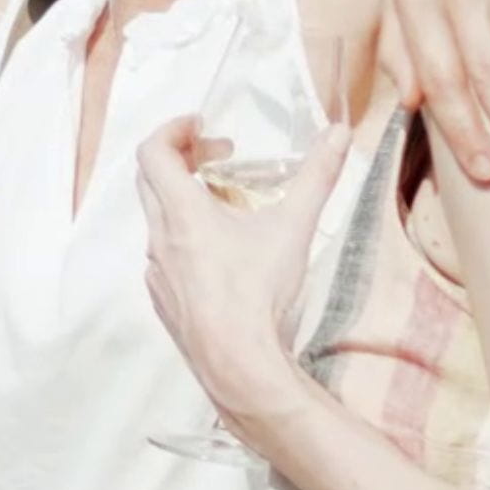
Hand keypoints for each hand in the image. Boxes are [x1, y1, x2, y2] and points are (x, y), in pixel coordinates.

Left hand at [136, 116, 351, 419]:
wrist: (238, 364)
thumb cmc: (260, 295)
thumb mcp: (294, 228)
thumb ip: (318, 177)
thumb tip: (339, 134)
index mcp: (181, 212)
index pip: (152, 151)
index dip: (173, 129)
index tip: (201, 125)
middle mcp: (158, 238)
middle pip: (151, 180)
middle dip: (182, 158)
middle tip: (220, 157)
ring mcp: (156, 271)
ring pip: (158, 220)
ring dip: (183, 200)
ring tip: (226, 204)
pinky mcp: (163, 299)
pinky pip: (164, 256)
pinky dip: (184, 238)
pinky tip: (220, 254)